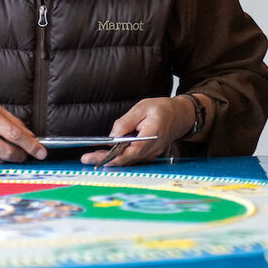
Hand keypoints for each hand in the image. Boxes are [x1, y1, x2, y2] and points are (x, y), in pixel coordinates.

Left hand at [80, 95, 202, 166]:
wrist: (181, 115)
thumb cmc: (163, 109)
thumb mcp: (142, 108)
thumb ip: (126, 122)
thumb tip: (112, 137)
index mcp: (151, 136)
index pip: (131, 152)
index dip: (114, 158)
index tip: (99, 159)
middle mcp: (152, 149)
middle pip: (126, 159)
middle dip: (105, 160)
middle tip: (86, 159)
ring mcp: (151, 154)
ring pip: (128, 160)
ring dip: (110, 160)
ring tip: (91, 157)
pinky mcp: (149, 154)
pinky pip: (132, 158)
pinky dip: (119, 157)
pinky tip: (106, 155)